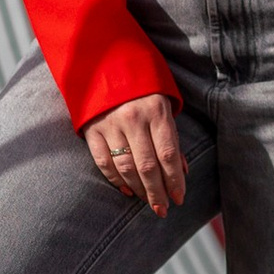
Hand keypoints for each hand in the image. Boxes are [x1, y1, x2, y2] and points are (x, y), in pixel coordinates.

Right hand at [84, 93, 188, 211]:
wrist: (105, 63)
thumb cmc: (142, 88)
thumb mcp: (163, 106)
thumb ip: (171, 137)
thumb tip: (181, 171)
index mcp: (156, 111)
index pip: (168, 154)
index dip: (174, 181)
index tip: (179, 198)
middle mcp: (133, 118)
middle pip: (147, 166)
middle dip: (157, 192)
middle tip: (163, 210)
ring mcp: (110, 124)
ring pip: (126, 167)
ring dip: (139, 190)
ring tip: (148, 202)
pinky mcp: (92, 129)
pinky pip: (104, 162)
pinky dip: (116, 180)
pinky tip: (127, 191)